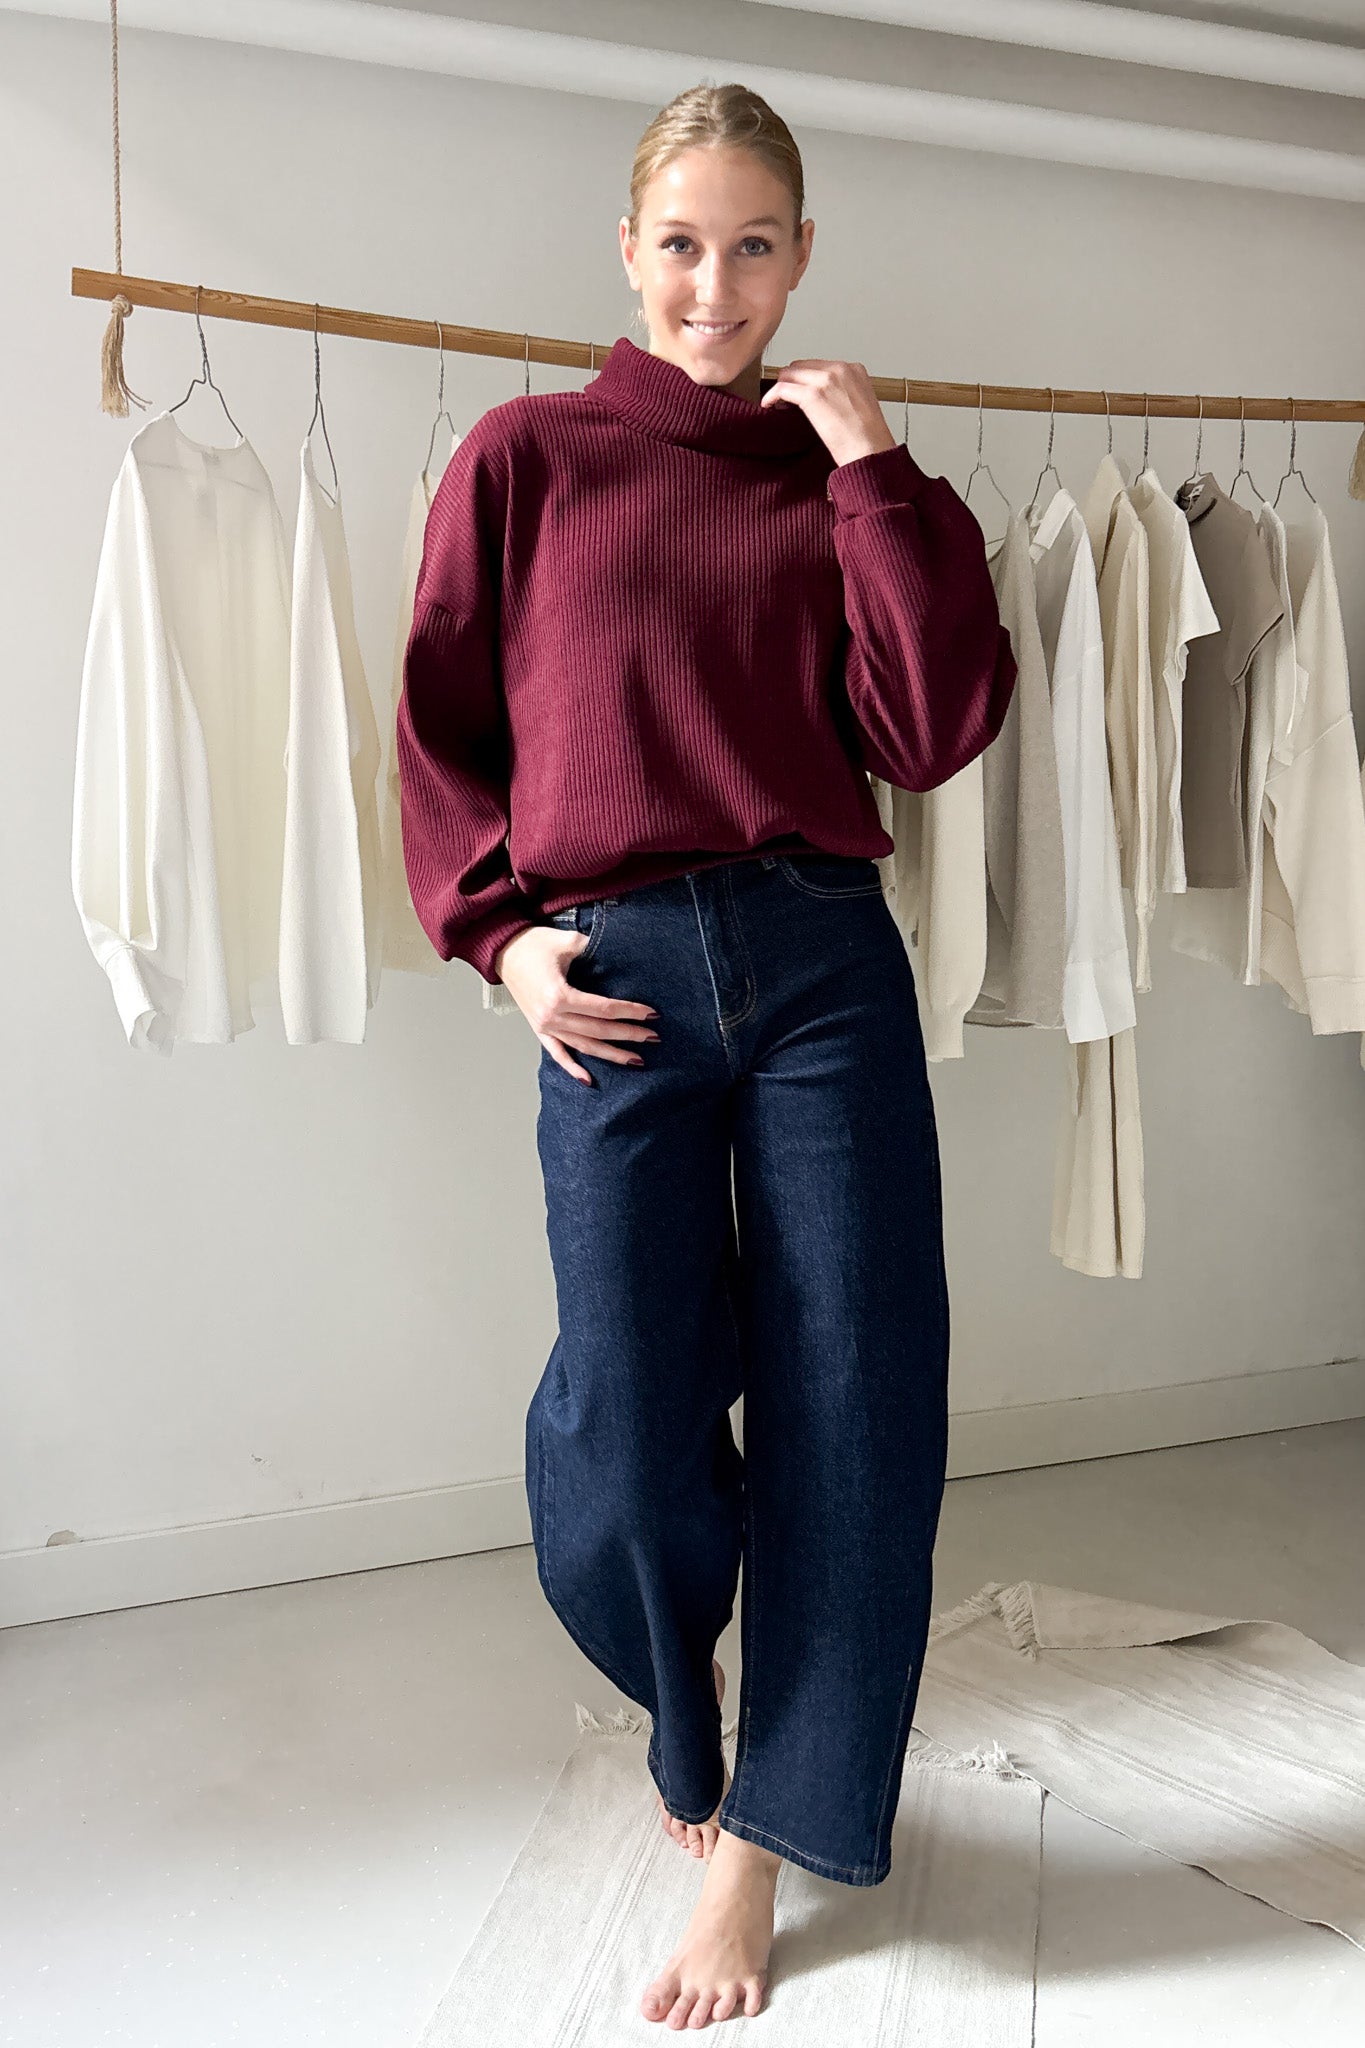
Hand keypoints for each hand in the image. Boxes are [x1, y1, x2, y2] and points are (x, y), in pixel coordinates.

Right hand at [493, 926, 660, 1085]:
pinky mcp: (539, 1030)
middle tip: (653, 1037)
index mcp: (559, 995)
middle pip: (598, 1031)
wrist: (503, 951)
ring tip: (635, 1060)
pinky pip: (558, 1054)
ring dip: (611, 1054)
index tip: (652, 1014)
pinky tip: (589, 1080)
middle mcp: (552, 1016)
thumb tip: (622, 953)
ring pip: (583, 1047)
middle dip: (628, 1035)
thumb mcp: (567, 941)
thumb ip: (595, 948)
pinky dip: (572, 1068)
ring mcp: (544, 1026)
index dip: (630, 1012)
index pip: (604, 1009)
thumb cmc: (534, 944)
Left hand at [759, 357, 898, 467]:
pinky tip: (769, 404)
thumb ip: (841, 393)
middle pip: (802, 365)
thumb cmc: (867, 438)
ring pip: (789, 373)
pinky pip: (782, 388)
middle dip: (792, 380)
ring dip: (781, 387)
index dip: (806, 379)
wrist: (870, 450)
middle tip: (786, 398)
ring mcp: (825, 380)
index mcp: (854, 369)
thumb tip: (821, 398)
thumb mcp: (859, 405)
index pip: (819, 365)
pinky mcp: (812, 395)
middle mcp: (840, 369)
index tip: (799, 391)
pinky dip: (772, 395)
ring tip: (779, 404)